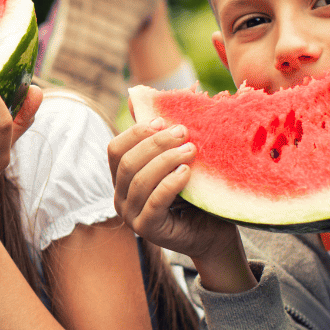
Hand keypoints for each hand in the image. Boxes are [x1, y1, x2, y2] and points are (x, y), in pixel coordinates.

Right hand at [108, 117, 246, 285]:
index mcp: (122, 179)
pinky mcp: (147, 229)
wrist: (214, 232)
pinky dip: (170, 183)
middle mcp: (120, 197)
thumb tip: (136, 97)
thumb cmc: (195, 195)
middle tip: (184, 132)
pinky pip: (154, 201)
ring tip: (191, 150)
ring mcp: (130, 216)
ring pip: (140, 180)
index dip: (136, 132)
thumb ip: (159, 138)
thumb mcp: (176, 161)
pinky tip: (187, 172)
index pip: (115, 149)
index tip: (162, 121)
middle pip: (128, 162)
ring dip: (166, 160)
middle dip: (155, 143)